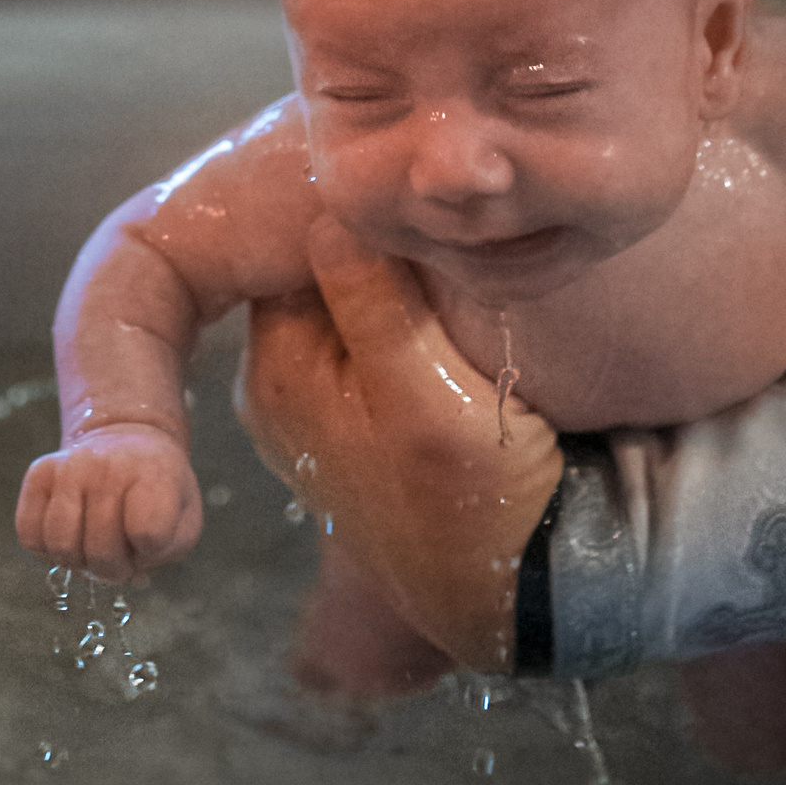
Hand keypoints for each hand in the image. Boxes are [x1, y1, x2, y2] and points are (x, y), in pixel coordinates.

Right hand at [15, 424, 202, 582]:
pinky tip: (69, 537)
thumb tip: (127, 574)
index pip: (148, 533)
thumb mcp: (183, 520)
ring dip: (77, 562)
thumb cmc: (157, 493)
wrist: (127, 441)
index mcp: (155, 475)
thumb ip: (163, 550)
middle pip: (100, 549)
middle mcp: (108, 465)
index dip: (149, 552)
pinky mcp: (39, 473)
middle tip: (119, 556)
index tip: (152, 539)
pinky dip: (46, 551)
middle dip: (112, 568)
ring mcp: (69, 466)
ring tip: (91, 549)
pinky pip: (29, 534)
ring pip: (60, 544)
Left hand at [236, 218, 562, 671]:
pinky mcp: (359, 419)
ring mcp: (315, 405)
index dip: (352, 215)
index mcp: (277, 372)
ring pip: (348, 302)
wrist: (508, 589)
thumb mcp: (424, 394)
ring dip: (395, 281)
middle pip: (315, 273)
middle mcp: (277, 385)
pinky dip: (405, 316)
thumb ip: (372, 304)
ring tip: (453, 265)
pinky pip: (370, 337)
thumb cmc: (472, 496)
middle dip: (371, 244)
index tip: (411, 195)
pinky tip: (448, 313)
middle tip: (439, 222)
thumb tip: (327, 212)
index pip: (291, 251)